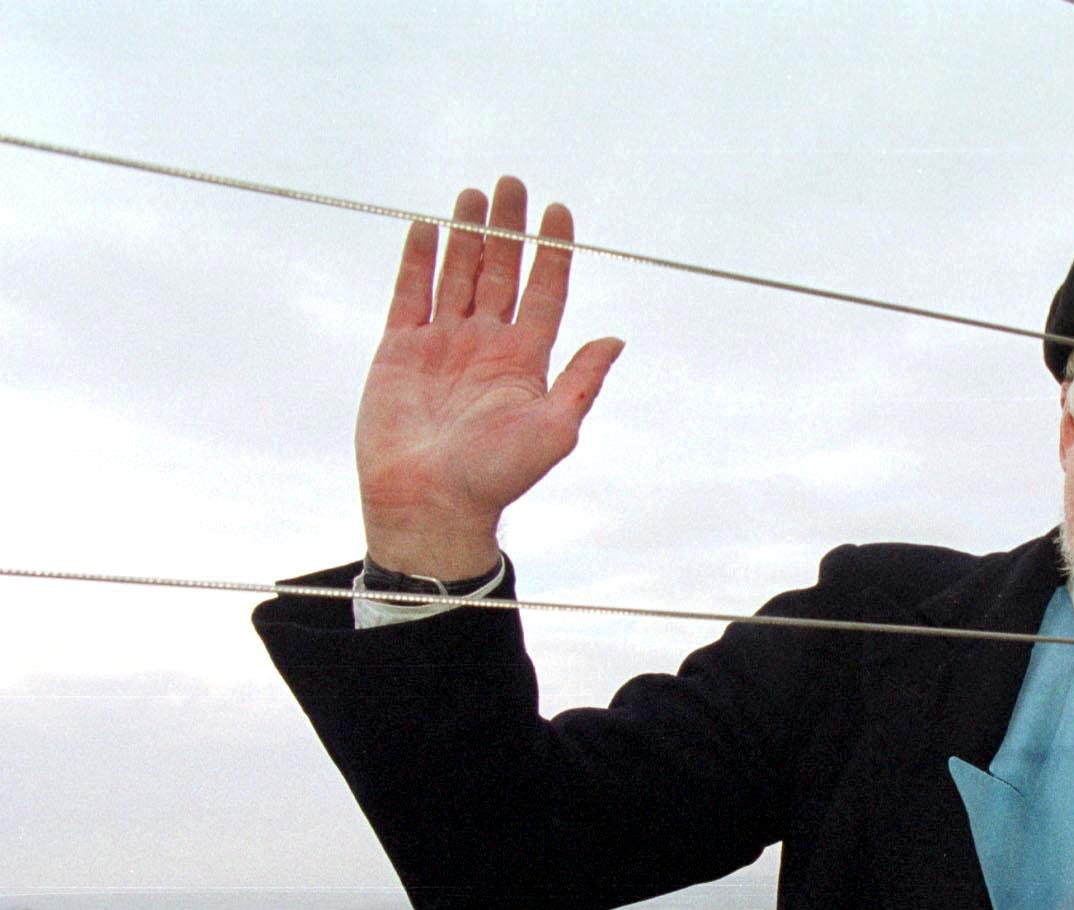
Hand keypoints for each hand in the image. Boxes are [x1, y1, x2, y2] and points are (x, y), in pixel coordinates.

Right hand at [355, 176, 623, 579]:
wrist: (430, 503)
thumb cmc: (496, 476)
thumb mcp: (554, 430)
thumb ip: (582, 383)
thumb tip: (615, 340)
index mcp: (526, 361)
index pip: (546, 293)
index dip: (552, 253)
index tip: (559, 213)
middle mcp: (486, 345)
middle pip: (501, 272)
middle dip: (508, 229)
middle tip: (512, 184)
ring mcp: (443, 344)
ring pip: (458, 275)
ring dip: (466, 234)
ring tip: (474, 194)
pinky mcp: (400, 350)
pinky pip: (410, 294)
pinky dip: (420, 260)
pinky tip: (429, 227)